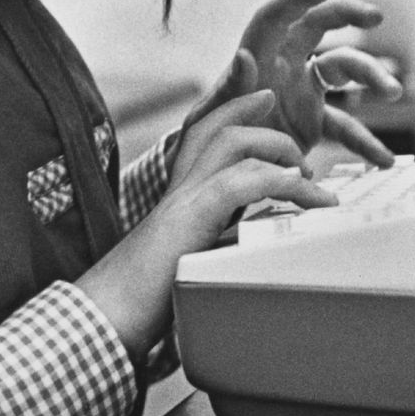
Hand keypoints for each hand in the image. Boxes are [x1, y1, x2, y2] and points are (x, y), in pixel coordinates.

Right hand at [76, 90, 336, 355]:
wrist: (105, 318)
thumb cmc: (140, 305)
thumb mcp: (185, 270)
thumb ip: (212, 256)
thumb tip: (249, 264)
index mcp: (177, 202)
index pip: (201, 139)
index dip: (232, 111)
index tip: (264, 97)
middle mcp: (177, 193)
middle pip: (215, 128)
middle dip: (259, 119)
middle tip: (301, 146)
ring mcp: (180, 203)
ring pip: (228, 143)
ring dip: (277, 150)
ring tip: (308, 175)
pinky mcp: (188, 221)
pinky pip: (235, 183)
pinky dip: (272, 179)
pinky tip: (296, 187)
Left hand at [183, 0, 403, 167]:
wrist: (221, 180)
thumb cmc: (209, 144)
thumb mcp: (212, 120)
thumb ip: (230, 91)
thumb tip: (243, 56)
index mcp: (255, 60)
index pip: (275, 18)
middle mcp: (283, 66)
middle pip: (316, 26)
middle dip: (346, 14)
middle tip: (375, 16)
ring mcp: (303, 92)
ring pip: (342, 69)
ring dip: (371, 75)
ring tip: (394, 92)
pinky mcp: (314, 122)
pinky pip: (346, 126)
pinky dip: (365, 142)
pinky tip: (384, 159)